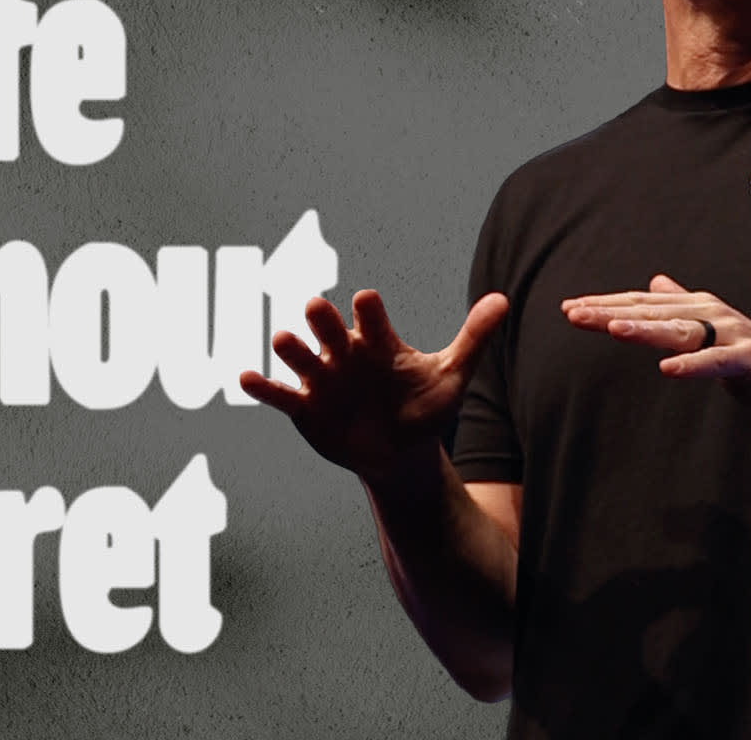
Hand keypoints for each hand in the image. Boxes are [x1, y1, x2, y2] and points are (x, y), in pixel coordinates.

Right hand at [241, 290, 508, 483]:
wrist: (402, 451)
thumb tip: (504, 300)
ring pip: (300, 357)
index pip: (370, 317)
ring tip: (283, 339)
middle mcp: (345, 353)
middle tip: (318, 307)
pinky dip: (263, 386)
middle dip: (323, 319)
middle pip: (329, 328)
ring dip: (291, 347)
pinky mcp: (304, 407)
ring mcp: (322, 379)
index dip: (368, 310)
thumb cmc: (424, 405)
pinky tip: (246, 377)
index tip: (367, 302)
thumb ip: (474, 337)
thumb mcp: (452, 375)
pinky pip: (280, 394)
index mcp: (378, 340)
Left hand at [561, 274, 750, 422]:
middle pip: (652, 311)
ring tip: (612, 330)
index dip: (606, 304)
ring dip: (644, 328)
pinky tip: (667, 369)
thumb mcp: (709, 329)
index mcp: (696, 307)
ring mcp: (730, 333)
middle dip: (611, 312)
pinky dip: (692, 364)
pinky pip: (716, 362)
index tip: (570, 308)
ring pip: (679, 329)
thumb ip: (680, 305)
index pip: (642, 303)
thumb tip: (654, 282)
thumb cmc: (750, 356)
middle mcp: (710, 312)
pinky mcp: (748, 357)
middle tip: (573, 313)